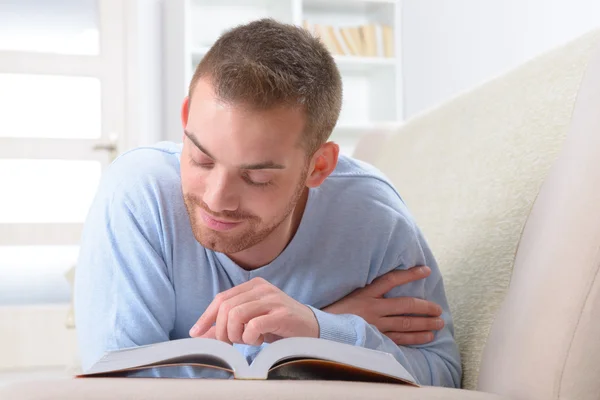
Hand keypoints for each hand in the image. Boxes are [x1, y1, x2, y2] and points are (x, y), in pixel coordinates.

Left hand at [189, 277, 317, 345]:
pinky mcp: (282, 314)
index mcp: (253, 286)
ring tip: (247, 340)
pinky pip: (254, 326)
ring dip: (236, 335)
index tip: (196, 333)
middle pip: (226, 307)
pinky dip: (250, 338)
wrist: (311, 328)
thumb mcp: (251, 321)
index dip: (206, 317)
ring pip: (236, 315)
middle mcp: (262, 288)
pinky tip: (259, 340)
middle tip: (228, 344)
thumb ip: (228, 324)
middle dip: (221, 331)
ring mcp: (273, 299)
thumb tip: (201, 334)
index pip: (221, 298)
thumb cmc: (278, 325)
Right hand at [323, 266, 443, 344]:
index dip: (410, 274)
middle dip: (425, 306)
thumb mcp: (348, 294)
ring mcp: (375, 325)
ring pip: (405, 323)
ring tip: (439, 322)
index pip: (391, 279)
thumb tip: (386, 284)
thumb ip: (366, 290)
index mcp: (365, 293)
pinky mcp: (375, 338)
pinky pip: (399, 339)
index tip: (425, 270)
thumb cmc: (333, 311)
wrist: (318, 330)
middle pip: (405, 305)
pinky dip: (415, 337)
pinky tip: (427, 336)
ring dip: (424, 323)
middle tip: (438, 308)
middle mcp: (372, 308)